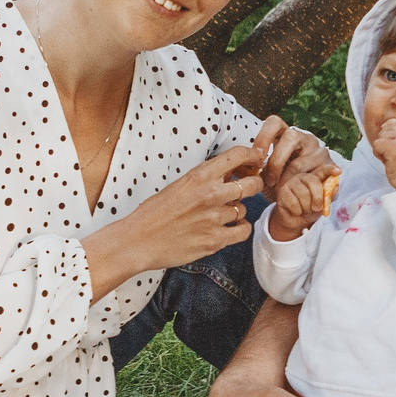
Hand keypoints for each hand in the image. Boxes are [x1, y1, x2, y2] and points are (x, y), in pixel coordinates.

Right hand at [86, 145, 262, 294]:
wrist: (138, 241)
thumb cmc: (154, 214)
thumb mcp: (178, 186)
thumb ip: (203, 179)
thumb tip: (228, 175)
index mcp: (198, 176)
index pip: (237, 156)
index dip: (252, 155)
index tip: (257, 158)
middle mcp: (210, 194)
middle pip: (251, 184)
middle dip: (254, 184)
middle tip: (250, 187)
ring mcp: (214, 218)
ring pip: (244, 209)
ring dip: (237, 211)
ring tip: (221, 214)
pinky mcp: (215, 240)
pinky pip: (243, 231)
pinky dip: (240, 229)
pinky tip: (230, 227)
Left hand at [249, 116, 331, 199]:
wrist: (303, 202)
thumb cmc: (280, 183)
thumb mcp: (265, 175)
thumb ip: (253, 169)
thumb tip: (238, 168)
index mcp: (286, 135)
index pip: (274, 122)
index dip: (263, 137)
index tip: (255, 160)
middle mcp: (304, 138)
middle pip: (290, 136)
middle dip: (276, 161)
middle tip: (269, 181)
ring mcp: (319, 151)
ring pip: (300, 162)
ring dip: (287, 180)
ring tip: (281, 193)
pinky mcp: (330, 167)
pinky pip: (316, 177)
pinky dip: (304, 188)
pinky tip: (299, 195)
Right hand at [264, 168, 338, 241]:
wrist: (295, 222)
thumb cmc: (310, 210)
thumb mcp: (323, 204)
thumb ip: (330, 195)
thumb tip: (336, 187)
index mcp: (314, 177)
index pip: (323, 170)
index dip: (330, 170)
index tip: (338, 171)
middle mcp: (302, 176)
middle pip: (313, 181)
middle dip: (318, 198)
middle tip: (317, 208)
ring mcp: (291, 182)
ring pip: (304, 194)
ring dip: (306, 207)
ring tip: (304, 210)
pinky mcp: (282, 191)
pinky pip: (293, 202)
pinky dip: (297, 211)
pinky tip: (296, 211)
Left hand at [373, 117, 395, 188]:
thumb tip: (385, 127)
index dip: (391, 134)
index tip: (395, 149)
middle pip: (388, 127)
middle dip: (386, 140)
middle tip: (394, 156)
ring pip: (382, 135)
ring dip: (383, 149)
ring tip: (392, 160)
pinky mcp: (393, 148)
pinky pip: (377, 144)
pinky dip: (378, 154)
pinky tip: (387, 162)